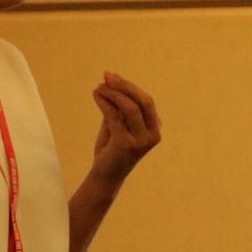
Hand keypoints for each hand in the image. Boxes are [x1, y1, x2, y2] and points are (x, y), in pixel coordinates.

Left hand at [90, 71, 161, 186]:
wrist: (105, 176)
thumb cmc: (112, 149)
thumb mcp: (118, 124)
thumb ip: (118, 106)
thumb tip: (110, 79)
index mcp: (155, 129)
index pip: (146, 101)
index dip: (129, 86)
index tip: (111, 76)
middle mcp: (153, 135)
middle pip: (143, 101)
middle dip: (124, 85)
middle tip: (107, 76)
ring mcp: (141, 141)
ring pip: (130, 107)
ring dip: (112, 93)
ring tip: (98, 87)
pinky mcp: (126, 144)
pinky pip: (114, 116)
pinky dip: (104, 102)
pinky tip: (96, 95)